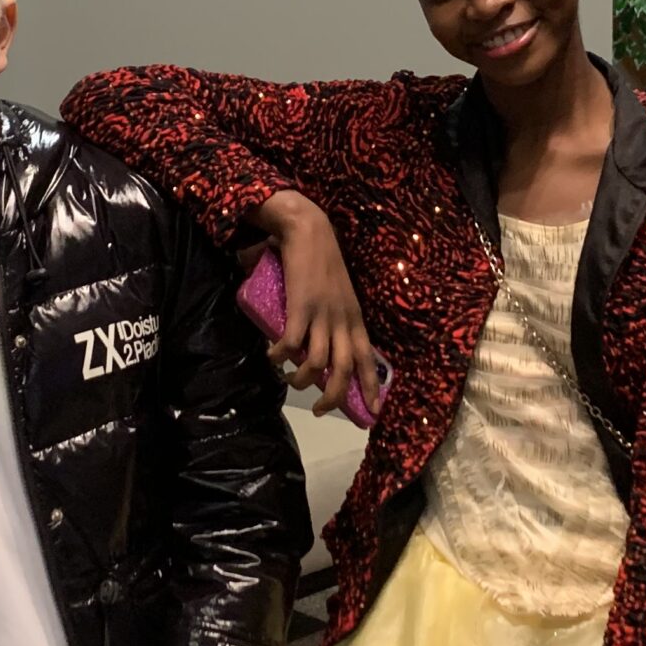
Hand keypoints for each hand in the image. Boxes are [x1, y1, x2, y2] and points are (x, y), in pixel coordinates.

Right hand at [254, 191, 378, 417]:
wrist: (309, 232)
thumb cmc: (322, 262)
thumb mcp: (339, 295)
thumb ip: (334, 318)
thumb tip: (317, 342)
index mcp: (355, 320)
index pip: (368, 360)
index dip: (370, 388)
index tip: (372, 413)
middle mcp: (343, 321)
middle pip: (344, 370)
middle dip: (333, 397)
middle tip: (320, 411)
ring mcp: (322, 315)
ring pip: (317, 363)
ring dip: (301, 379)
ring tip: (290, 380)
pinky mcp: (301, 308)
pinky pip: (291, 344)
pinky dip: (280, 356)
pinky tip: (272, 356)